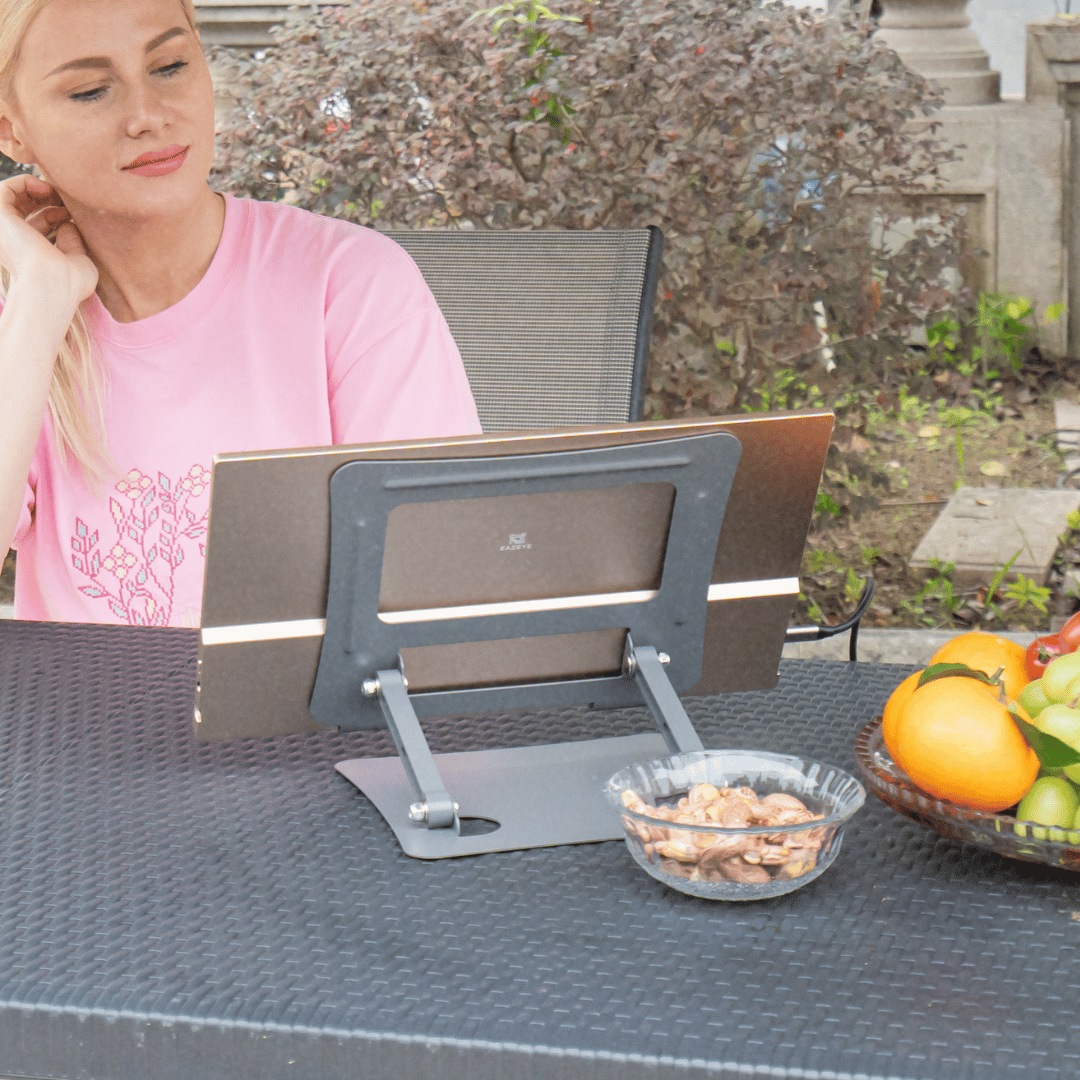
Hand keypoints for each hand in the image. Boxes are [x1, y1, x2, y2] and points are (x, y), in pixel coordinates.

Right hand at [0, 173, 96, 309]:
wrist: (54, 284)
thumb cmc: (70, 281)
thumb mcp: (76, 258)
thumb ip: (72, 239)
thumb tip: (69, 223)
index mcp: (28, 253)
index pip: (36, 224)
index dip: (54, 212)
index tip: (73, 213)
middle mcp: (13, 240)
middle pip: (24, 207)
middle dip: (46, 199)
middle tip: (66, 200)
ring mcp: (4, 229)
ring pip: (14, 196)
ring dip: (38, 189)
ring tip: (58, 193)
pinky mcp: (0, 217)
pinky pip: (6, 188)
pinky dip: (26, 182)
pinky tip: (47, 189)